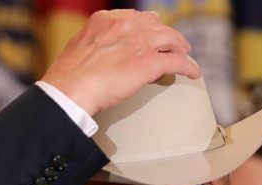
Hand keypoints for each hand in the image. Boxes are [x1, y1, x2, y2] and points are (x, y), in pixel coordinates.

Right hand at [41, 9, 200, 115]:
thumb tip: (101, 52)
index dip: (148, 27)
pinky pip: (178, 61)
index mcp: (105, 20)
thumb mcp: (80, 47)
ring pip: (171, 38)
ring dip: (180, 48)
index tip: (151, 34)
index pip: (135, 17)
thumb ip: (95, 43)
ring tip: (185, 56)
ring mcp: (140, 42)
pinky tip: (193, 73)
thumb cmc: (68, 77)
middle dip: (167, 36)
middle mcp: (125, 25)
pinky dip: (188, 67)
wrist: (70, 90)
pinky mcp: (150, 62)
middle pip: (157, 25)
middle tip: (174, 46)